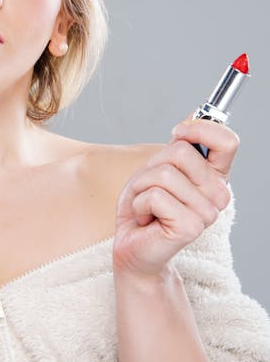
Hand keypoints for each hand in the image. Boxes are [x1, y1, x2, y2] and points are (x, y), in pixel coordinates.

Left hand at [113, 117, 237, 278]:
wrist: (134, 246)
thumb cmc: (146, 206)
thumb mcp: (160, 166)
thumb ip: (181, 144)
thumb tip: (195, 114)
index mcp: (215, 176)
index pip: (227, 141)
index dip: (199, 129)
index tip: (178, 134)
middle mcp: (218, 194)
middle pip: (181, 152)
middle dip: (152, 167)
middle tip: (151, 189)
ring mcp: (207, 212)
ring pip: (164, 174)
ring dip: (142, 187)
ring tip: (147, 206)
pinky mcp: (191, 227)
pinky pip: (154, 196)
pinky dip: (139, 205)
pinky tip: (146, 220)